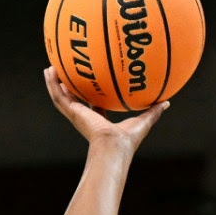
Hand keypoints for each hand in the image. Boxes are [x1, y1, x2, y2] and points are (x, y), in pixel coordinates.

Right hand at [44, 67, 166, 152]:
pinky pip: (58, 95)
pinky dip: (52, 84)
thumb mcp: (143, 120)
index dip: (91, 96)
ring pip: (61, 96)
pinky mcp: (72, 112)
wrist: (114, 146)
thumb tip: (167, 102)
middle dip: (69, 87)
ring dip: (55, 83)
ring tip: (50, 68)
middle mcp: (86, 118)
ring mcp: (77, 115)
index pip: (93, 107)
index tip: (90, 85)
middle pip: (74, 99)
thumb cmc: (128, 140)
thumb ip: (153, 111)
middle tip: (65, 74)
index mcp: (99, 122)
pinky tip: (49, 70)